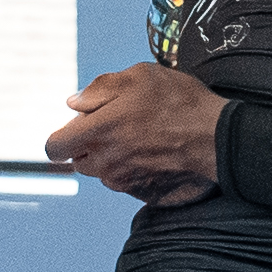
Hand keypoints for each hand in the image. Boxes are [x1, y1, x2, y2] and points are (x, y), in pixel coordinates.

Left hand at [49, 64, 232, 200]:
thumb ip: (100, 89)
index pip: (55, 147)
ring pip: (102, 173)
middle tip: (115, 127)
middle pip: (79, 161)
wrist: (216, 138)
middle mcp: (105, 162)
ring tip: (138, 139)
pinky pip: (125, 183)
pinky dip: (131, 171)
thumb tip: (74, 103)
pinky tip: (152, 154)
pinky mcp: (142, 194)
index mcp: (97, 132)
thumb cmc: (178, 102)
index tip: (75, 129)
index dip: (60, 138)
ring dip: (110, 159)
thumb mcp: (139, 77)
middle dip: (88, 145)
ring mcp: (123, 181)